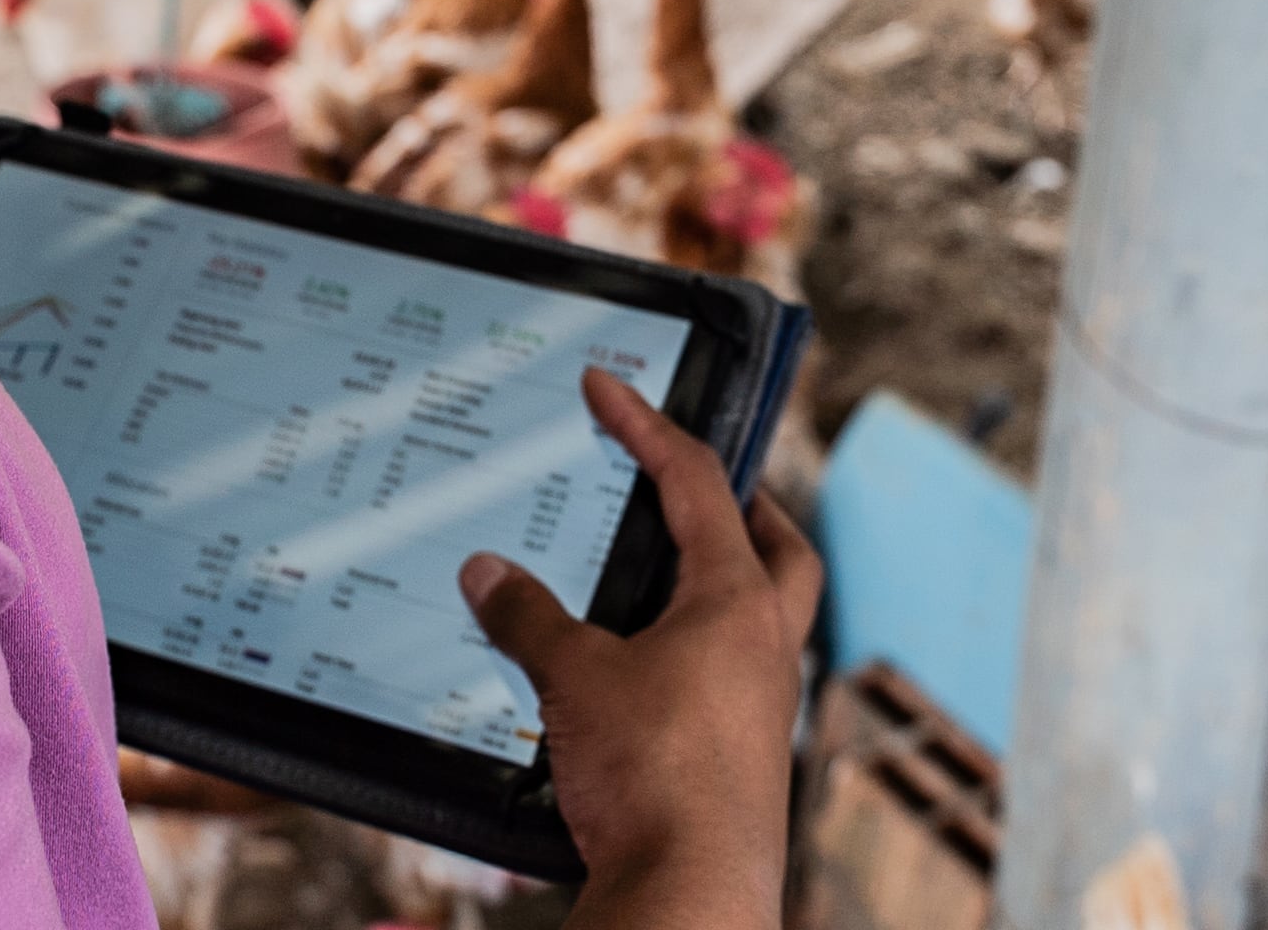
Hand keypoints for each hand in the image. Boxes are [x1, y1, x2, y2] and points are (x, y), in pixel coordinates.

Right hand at [460, 365, 822, 929]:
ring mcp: (762, 706)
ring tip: (649, 574)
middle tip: (690, 482)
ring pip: (759, 618)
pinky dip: (692, 653)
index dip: (647, 427)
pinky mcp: (743, 757)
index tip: (608, 388)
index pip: (697, 483)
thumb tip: (487, 572)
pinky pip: (729, 679)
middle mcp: (766, 646)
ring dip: (714, 584)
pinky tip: (637, 668)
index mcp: (737, 601)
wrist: (691, 892)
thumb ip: (529, 617)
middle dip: (741, 505)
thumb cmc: (654, 776)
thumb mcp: (574, 680)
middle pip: (779, 548)